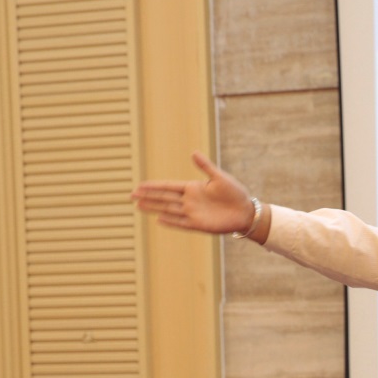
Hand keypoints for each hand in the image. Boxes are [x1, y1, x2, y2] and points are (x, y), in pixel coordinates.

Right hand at [131, 151, 256, 236]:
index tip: (139, 186)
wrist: (246, 211)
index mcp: (193, 187)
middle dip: (148, 197)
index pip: (168, 186)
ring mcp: (193, 213)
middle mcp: (189, 200)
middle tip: (131, 195)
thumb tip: (192, 152)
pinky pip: (181, 223)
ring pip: (168, 210)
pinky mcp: (199, 224)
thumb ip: (205, 167)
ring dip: (154, 208)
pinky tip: (158, 219)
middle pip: (164, 198)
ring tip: (138, 206)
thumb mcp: (219, 177)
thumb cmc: (235, 193)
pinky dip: (170, 221)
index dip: (153, 186)